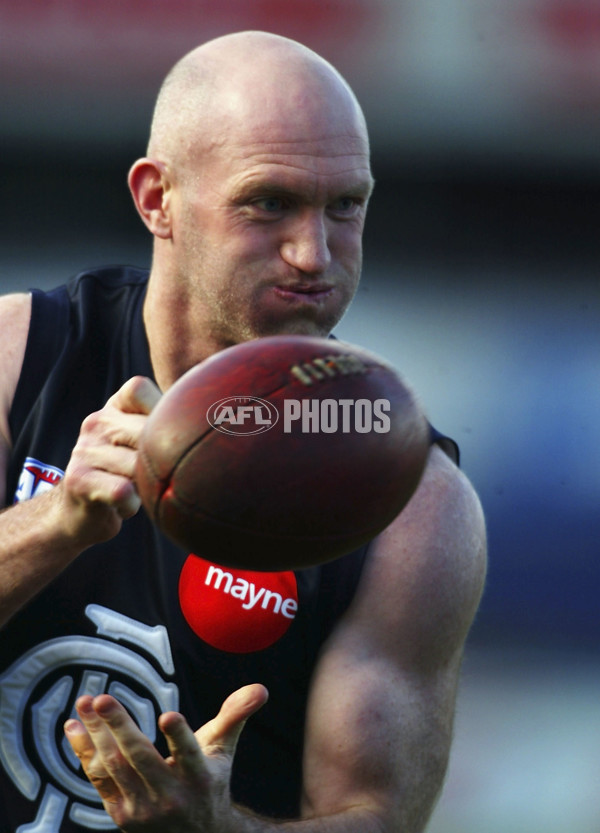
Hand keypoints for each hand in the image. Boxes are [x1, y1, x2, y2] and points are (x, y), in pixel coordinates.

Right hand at [57, 376, 160, 546]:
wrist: (78, 514)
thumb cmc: (128, 476)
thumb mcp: (143, 443)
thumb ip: (169, 425)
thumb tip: (221, 414)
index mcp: (115, 407)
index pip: (138, 388)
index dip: (160, 409)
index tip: (169, 436)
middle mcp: (96, 422)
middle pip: (146, 429)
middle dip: (163, 456)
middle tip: (167, 475)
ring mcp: (85, 449)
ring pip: (138, 464)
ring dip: (149, 485)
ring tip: (142, 492)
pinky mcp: (79, 479)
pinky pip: (123, 490)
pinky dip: (133, 504)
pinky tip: (128, 506)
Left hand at [64, 684, 268, 831]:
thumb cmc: (209, 780)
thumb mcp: (224, 749)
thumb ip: (236, 716)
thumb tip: (261, 689)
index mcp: (201, 777)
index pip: (189, 754)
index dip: (179, 735)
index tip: (167, 715)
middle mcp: (172, 796)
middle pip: (140, 757)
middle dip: (119, 726)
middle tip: (103, 697)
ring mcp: (143, 809)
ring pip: (115, 765)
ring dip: (96, 732)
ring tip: (87, 702)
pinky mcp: (121, 816)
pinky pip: (99, 778)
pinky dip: (85, 751)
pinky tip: (75, 725)